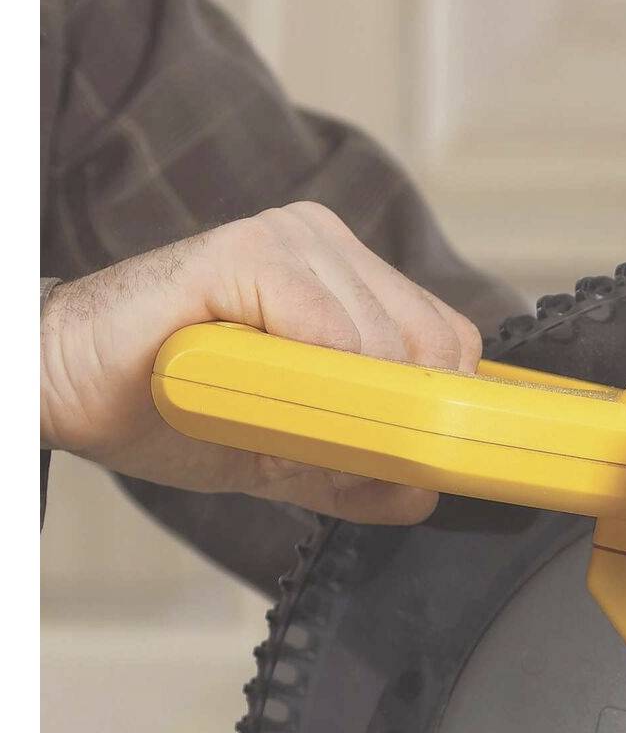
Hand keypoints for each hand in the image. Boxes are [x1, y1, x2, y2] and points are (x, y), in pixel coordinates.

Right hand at [40, 203, 481, 522]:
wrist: (69, 391)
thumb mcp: (291, 457)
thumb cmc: (175, 408)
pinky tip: (252, 394)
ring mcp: (288, 240)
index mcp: (351, 278)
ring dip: (338, 410)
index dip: (433, 408)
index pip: (450, 342)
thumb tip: (426, 492)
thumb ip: (363, 473)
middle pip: (431, 345)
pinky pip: (324, 328)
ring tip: (263, 418)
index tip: (391, 450)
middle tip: (316, 444)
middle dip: (390, 418)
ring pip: (384, 342)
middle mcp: (328, 244)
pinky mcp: (240, 251)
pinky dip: (306, 383)